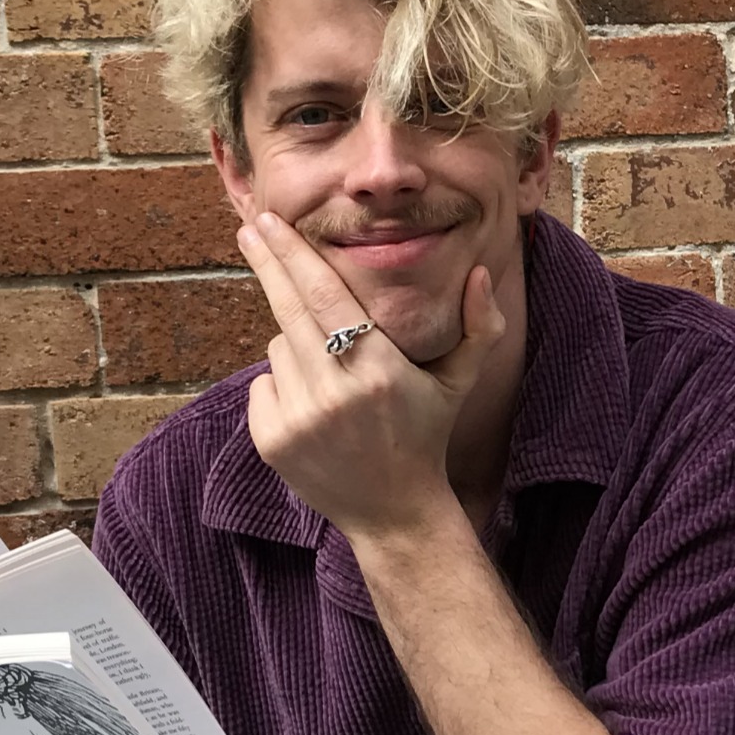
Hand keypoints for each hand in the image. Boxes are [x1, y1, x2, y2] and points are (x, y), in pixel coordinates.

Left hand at [236, 210, 506, 541]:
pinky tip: (313, 408)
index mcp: (379, 368)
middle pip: (288, 308)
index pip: (324, 295)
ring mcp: (299, 417)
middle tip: (252, 227)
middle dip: (268, 262)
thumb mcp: (459, 382)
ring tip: (331, 375)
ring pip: (279, 347)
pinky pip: (263, 385)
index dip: (293, 254)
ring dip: (297, 347)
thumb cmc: (425, 437)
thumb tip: (483, 273)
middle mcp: (334, 391)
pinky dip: (282, 386)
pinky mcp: (272, 440)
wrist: (394, 513)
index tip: (269, 221)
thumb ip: (479, 327)